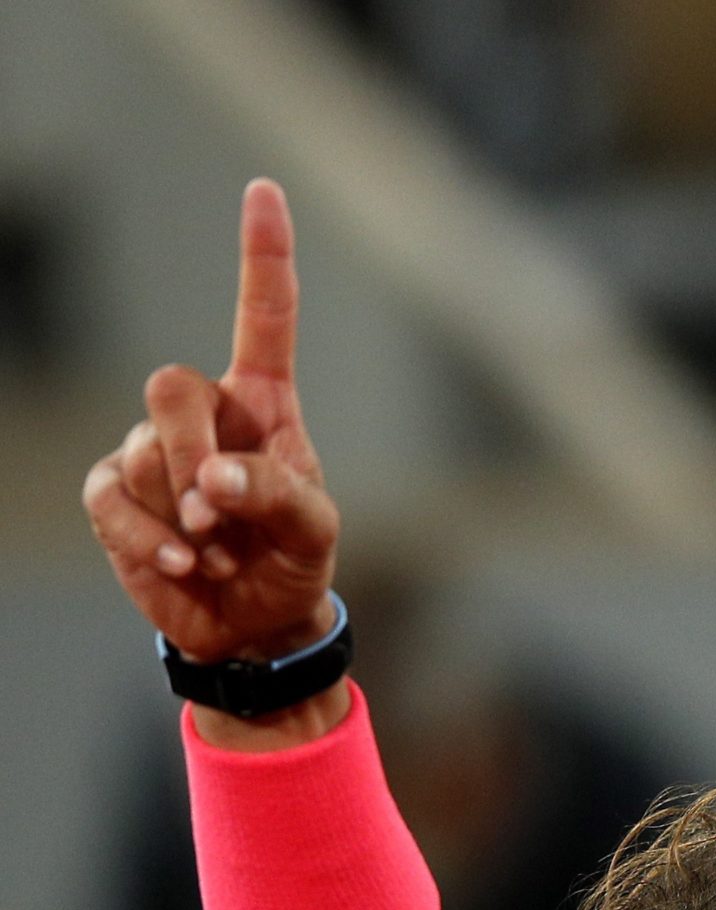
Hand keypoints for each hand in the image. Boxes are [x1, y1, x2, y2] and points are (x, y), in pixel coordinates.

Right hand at [81, 179, 337, 666]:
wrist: (255, 624)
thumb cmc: (293, 560)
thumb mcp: (315, 532)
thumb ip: (279, 495)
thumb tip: (214, 480)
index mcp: (265, 404)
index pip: (263, 316)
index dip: (262, 254)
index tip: (263, 190)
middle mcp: (205, 415)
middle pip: (170, 386)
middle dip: (193, 450)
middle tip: (220, 511)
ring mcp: (152, 452)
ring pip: (143, 449)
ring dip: (184, 512)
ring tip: (219, 552)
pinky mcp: (118, 496)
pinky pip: (112, 497)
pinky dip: (149, 538)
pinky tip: (184, 566)